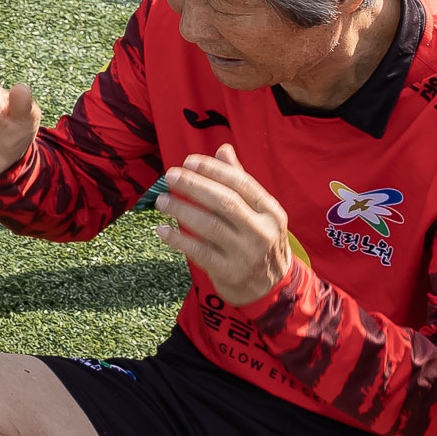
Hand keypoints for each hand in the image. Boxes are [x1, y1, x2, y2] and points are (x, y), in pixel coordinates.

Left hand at [153, 145, 292, 306]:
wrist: (275, 288)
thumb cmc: (260, 240)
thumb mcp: (260, 212)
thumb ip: (240, 182)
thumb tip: (223, 150)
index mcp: (270, 211)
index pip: (241, 183)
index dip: (213, 170)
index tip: (188, 161)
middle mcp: (262, 231)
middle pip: (225, 202)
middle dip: (194, 186)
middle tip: (169, 176)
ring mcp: (247, 254)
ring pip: (210, 226)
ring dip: (182, 210)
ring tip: (161, 201)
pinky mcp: (231, 273)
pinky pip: (200, 252)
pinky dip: (179, 239)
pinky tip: (163, 229)